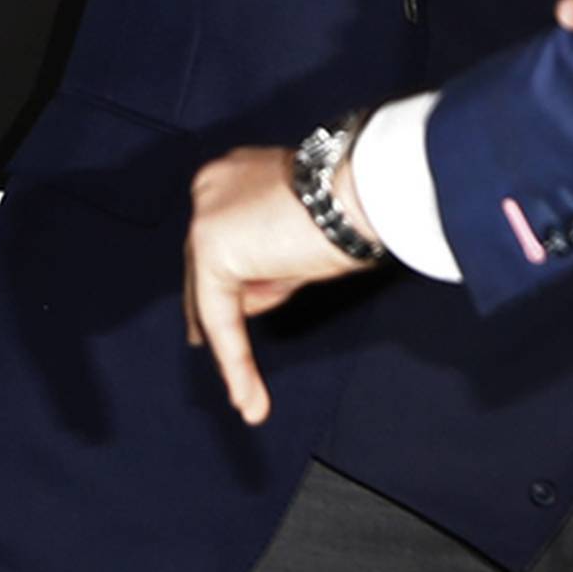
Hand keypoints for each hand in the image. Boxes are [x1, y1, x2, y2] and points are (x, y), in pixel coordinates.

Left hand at [184, 144, 377, 422]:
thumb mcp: (302, 229)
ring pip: (213, 293)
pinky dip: (235, 360)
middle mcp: (210, 187)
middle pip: (207, 267)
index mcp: (233, 173)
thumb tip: (253, 294)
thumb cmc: (355, 202)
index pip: (222, 238)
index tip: (220, 318)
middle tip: (247, 358)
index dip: (229, 283)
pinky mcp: (211, 246)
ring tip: (296, 306)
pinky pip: (220, 317)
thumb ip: (271, 256)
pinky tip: (248, 398)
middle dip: (237, 304)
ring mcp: (206, 215)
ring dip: (256, 312)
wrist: (367, 187)